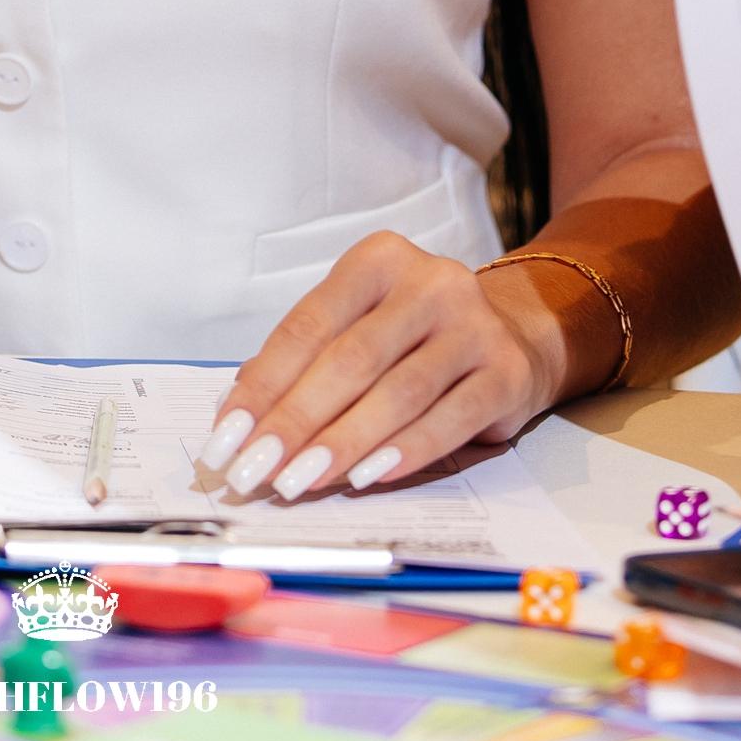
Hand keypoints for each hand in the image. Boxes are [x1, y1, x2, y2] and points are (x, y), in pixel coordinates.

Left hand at [196, 234, 560, 501]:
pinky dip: (405, 451)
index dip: (264, 384)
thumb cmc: (412, 337)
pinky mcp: (506, 372)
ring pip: (398, 392)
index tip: (228, 436)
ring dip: (343, 443)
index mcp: (378, 260)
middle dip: (296, 420)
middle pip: (350, 359)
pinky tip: (367, 477)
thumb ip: (305, 361)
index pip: (308, 325)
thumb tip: (238, 415)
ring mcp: (474, 325)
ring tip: (299, 481)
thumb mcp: (358, 326)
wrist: (513, 335)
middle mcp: (430, 282)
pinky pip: (449, 418)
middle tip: (256, 469)